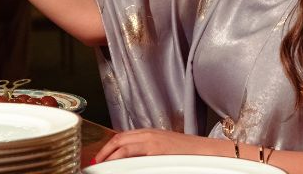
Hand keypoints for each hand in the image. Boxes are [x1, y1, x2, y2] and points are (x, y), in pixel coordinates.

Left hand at [94, 129, 221, 161]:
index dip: (108, 147)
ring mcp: (153, 143)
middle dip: (104, 151)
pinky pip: (135, 156)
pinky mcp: (158, 153)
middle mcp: (149, 135)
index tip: (100, 157)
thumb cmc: (188, 153)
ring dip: (109, 156)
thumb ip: (146, 149)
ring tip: (102, 165)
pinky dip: (123, 160)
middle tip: (96, 162)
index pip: (121, 136)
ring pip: (123, 146)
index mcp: (149, 134)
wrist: (206, 152)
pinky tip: (117, 167)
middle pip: (118, 139)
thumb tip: (129, 159)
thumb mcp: (163, 147)